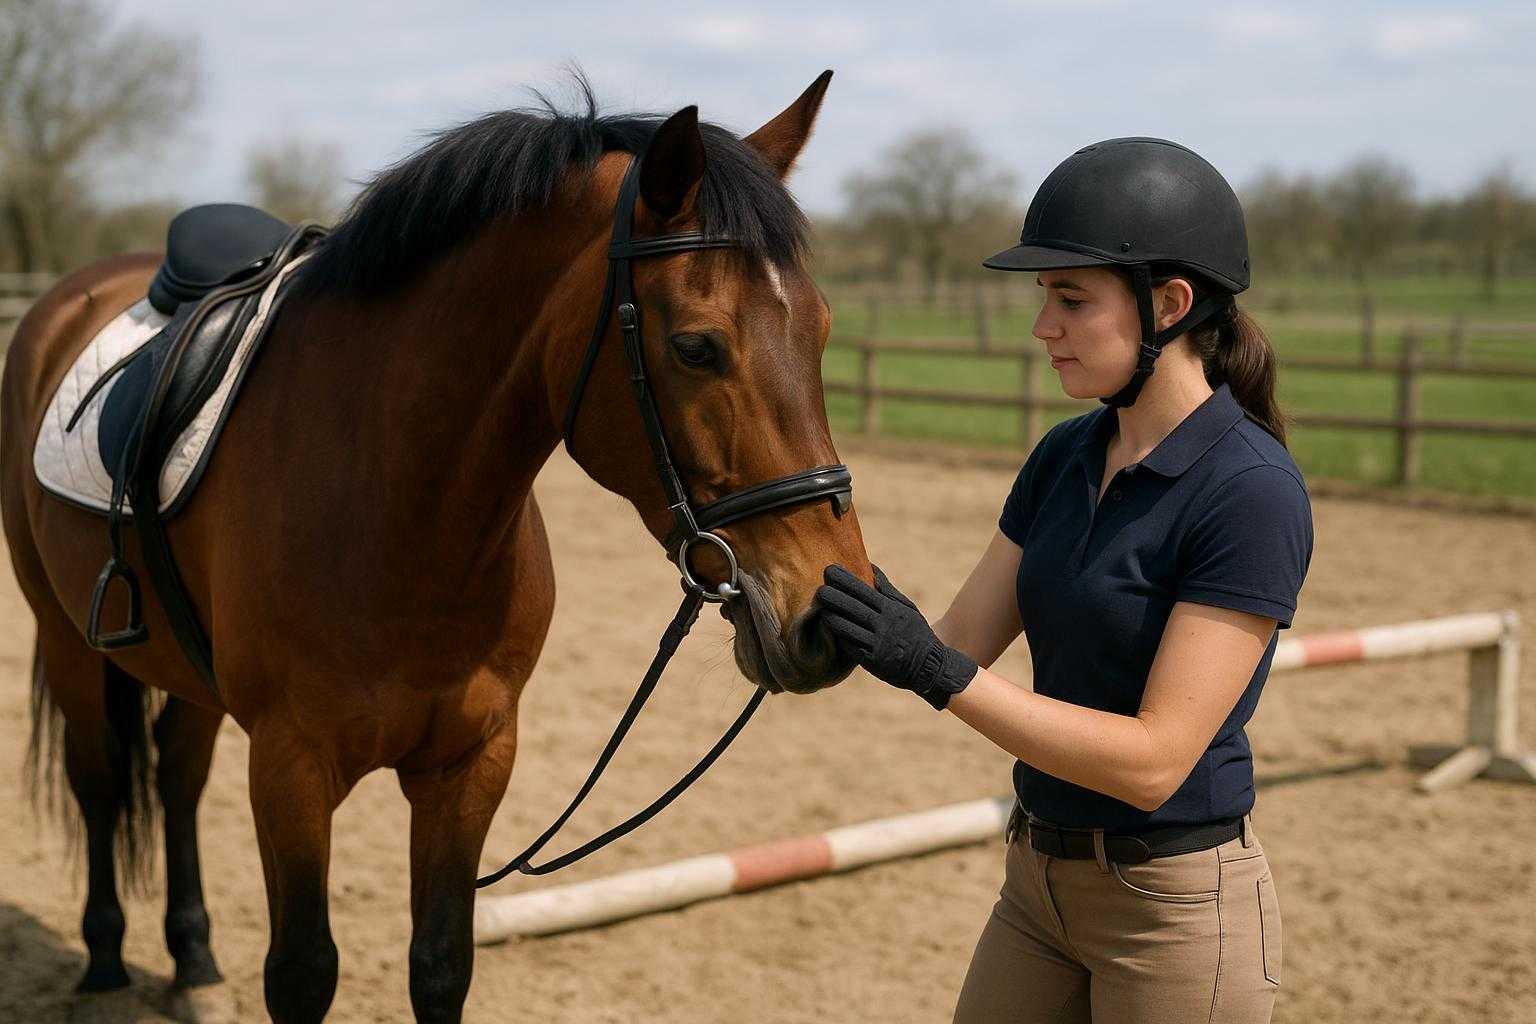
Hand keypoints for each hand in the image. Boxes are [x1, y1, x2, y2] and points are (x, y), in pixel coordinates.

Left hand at [815, 564, 977, 709]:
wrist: (929, 666)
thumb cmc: (916, 632)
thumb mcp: (907, 608)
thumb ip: (887, 589)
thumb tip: (870, 566)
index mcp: (892, 609)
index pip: (865, 591)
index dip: (846, 580)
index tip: (829, 570)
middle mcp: (885, 625)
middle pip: (854, 608)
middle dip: (834, 597)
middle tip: (819, 589)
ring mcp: (878, 644)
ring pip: (849, 629)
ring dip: (832, 618)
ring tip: (819, 609)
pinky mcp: (873, 662)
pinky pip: (852, 648)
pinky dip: (840, 638)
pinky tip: (829, 630)